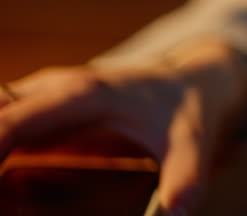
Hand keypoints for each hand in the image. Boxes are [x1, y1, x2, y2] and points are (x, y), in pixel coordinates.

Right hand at [0, 40, 246, 215]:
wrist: (190, 79)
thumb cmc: (186, 110)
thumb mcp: (192, 143)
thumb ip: (184, 177)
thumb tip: (177, 212)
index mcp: (83, 95)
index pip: (12, 121)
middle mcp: (53, 89)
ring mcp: (42, 97)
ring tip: (3, 199)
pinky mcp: (39, 112)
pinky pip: (0, 129)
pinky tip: (4, 189)